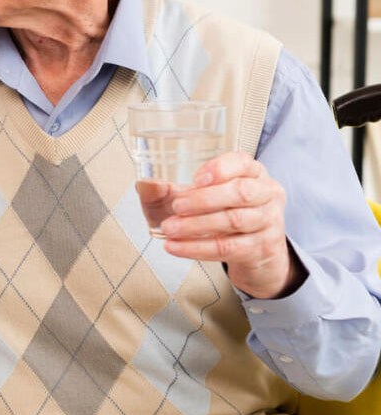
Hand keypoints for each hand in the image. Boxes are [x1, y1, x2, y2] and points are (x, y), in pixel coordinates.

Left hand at [158, 151, 305, 298]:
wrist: (251, 252)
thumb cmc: (218, 215)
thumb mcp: (192, 197)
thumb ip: (165, 190)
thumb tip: (147, 184)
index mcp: (251, 172)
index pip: (242, 162)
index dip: (220, 168)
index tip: (195, 178)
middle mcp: (266, 193)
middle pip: (240, 192)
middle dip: (204, 200)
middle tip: (176, 206)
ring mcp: (268, 221)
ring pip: (234, 220)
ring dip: (196, 225)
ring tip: (169, 228)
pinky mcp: (261, 248)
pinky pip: (228, 247)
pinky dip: (198, 248)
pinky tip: (176, 247)